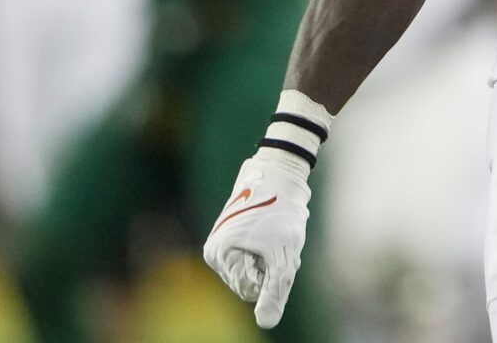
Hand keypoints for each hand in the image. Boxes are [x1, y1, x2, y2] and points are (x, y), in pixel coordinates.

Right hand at [202, 151, 310, 328]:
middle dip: (268, 267)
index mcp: (220, 255)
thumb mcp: (283, 256)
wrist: (279, 173)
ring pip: (250, 271)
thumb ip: (274, 292)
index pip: (250, 290)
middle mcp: (213, 251)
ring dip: (267, 259)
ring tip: (273, 235)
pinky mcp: (227, 237)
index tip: (275, 247)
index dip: (270, 273)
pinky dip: (264, 250)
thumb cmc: (281, 212)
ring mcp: (219, 244)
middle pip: (248, 282)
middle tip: (277, 241)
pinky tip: (270, 231)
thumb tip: (266, 323)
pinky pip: (249, 258)